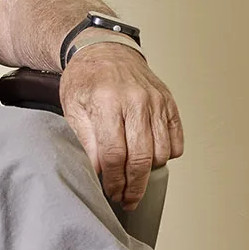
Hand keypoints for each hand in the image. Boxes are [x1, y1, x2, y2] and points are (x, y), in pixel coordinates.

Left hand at [59, 43, 183, 210]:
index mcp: (107, 102)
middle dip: (133, 186)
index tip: (111, 192)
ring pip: (160, 152)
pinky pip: (176, 139)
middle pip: (140, 158)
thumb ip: (85, 142)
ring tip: (135, 179)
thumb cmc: (86, 79)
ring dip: (149, 173)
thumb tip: (99, 173)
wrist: (105, 50)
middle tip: (126, 199)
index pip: (113, 154)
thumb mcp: (73, 108)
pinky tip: (151, 158)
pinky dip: (166, 155)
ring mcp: (156, 101)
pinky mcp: (168, 102)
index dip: (113, 181)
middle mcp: (135, 100)